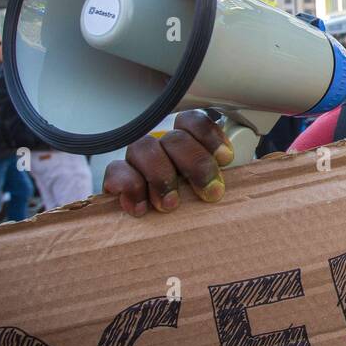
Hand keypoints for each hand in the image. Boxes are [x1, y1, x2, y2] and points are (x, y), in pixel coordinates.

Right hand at [102, 110, 234, 216]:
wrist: (151, 223)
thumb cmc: (187, 200)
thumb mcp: (207, 185)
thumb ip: (217, 177)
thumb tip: (229, 182)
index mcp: (185, 141)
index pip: (194, 121)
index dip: (211, 136)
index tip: (226, 159)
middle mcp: (160, 143)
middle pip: (176, 138)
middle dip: (196, 165)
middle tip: (209, 192)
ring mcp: (136, 157)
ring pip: (143, 148)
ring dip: (161, 177)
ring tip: (171, 204)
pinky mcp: (116, 175)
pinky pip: (116, 170)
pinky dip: (130, 188)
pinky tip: (141, 207)